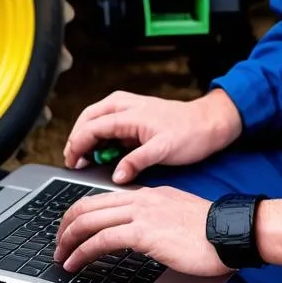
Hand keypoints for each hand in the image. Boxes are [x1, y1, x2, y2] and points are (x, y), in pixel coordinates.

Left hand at [54, 186, 230, 276]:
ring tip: (60, 257)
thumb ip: (158, 221)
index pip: (104, 198)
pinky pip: (102, 239)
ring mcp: (142, 214)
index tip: (72, 229)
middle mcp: (142, 199)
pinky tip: (76, 263)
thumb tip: (143, 236)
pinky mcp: (144, 233)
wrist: (232, 232)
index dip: (81, 214)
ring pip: (90, 220)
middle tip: (58, 243)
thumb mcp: (179, 219)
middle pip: (89, 205)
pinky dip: (83, 252)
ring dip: (69, 240)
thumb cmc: (213, 232)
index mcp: (150, 195)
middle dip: (66, 225)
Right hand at [63, 89, 241, 182]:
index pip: (91, 128)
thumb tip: (116, 176)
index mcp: (129, 113)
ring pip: (96, 117)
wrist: (210, 123)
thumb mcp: (164, 151)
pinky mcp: (134, 113)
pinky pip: (108, 121)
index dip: (77, 146)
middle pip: (88, 118)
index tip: (72, 164)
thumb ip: (136, 162)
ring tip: (83, 157)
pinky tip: (102, 150)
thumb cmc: (190, 134)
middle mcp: (125, 105)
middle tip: (73, 161)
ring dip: (87, 135)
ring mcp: (129, 107)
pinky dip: (100, 134)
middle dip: (77, 138)